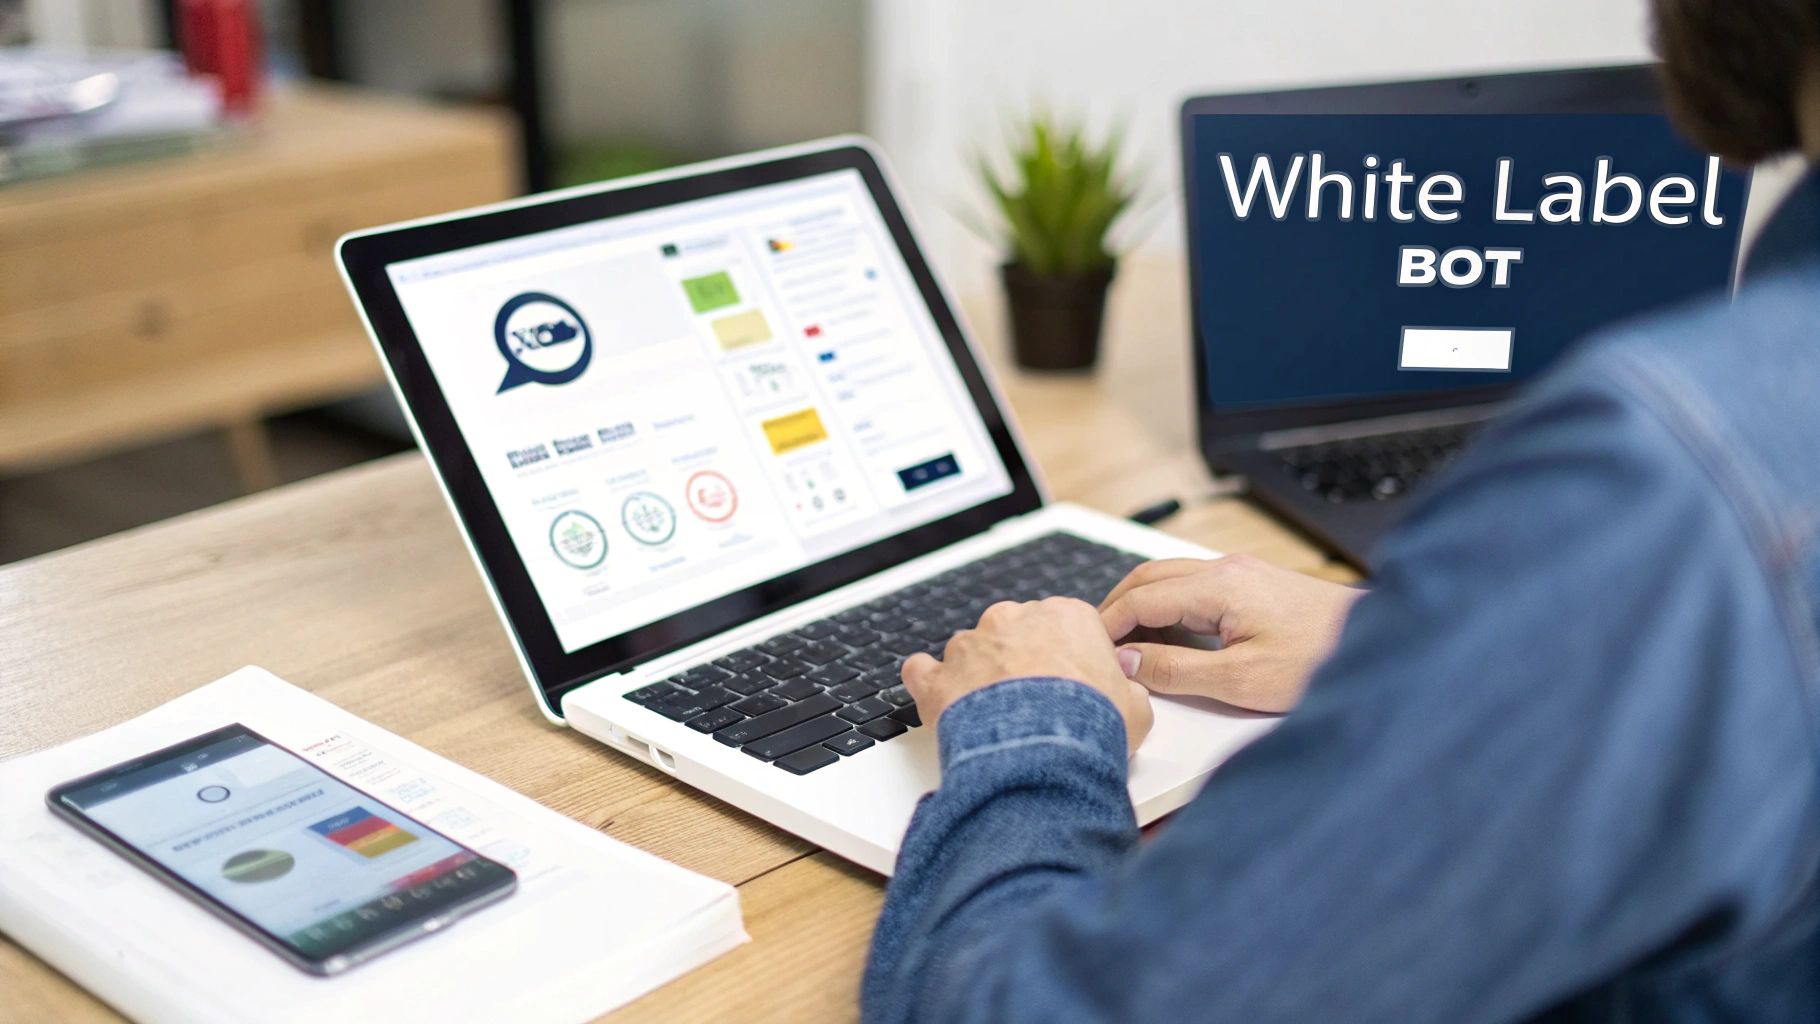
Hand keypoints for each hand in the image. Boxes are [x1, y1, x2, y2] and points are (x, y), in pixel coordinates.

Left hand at [901, 597, 1153, 756]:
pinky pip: (924, 671)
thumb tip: (1127, 696)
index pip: (1065, 626)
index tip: (1072, 685)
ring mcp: (971, 645)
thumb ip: (1127, 690)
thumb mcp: (1137, 708)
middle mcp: (1014, 620)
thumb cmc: (1090, 726)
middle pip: (1016, 633)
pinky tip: (944, 703)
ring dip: (981, 677)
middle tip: (1036, 704)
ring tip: (997, 719)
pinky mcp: (938, 676)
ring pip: (972, 652)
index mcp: (1066, 616)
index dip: (1068, 659)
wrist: (1041, 753)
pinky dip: (931, 684)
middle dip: (1022, 663)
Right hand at [1099, 554, 1362, 712]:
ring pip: (1171, 580)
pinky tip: (1170, 640)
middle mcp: (1227, 570)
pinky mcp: (1256, 585)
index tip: (1087, 650)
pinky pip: (1195, 589)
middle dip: (1115, 609)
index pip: (1140, 597)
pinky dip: (1169, 609)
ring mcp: (1243, 574)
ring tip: (1127, 648)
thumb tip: (1128, 663)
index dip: (1106, 624)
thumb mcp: (1239, 680)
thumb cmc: (1320, 661)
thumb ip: (1177, 670)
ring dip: (1142, 609)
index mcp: (1218, 586)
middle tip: (1095, 645)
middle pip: (1148, 578)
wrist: (1385, 646)